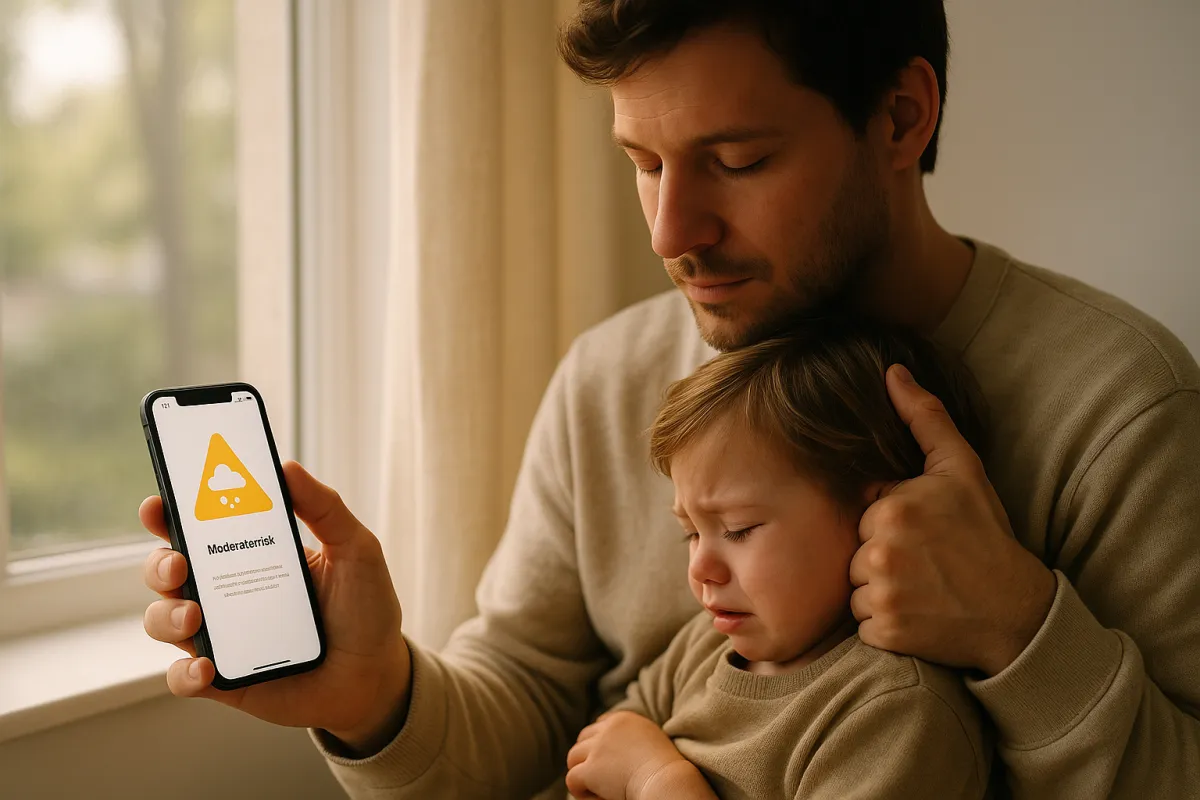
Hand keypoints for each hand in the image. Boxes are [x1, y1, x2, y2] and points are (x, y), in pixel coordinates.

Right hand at [140, 461, 410, 751]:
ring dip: (168, 616)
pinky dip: (185, 674)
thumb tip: (287, 467)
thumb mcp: (355, 549)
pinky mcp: (223, 679)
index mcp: (251, 553)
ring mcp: (221, 635)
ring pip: (163, 620)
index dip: (169, 512)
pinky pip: (183, 677)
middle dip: (160, 563)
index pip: (198, 526)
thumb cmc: (365, 607)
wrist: (376, 674)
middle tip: (180, 564)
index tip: (158, 503)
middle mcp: (227, 591)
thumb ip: (324, 508)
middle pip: (167, 570)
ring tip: (196, 617)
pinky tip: (207, 668)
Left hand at [565, 711, 692, 799]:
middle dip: (586, 757)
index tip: (606, 761)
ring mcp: (598, 747)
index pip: (599, 726)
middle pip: (582, 739)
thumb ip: (632, 737)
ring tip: (599, 790)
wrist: (667, 781)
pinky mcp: (591, 768)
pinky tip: (599, 798)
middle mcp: (608, 728)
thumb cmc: (666, 769)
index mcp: (623, 719)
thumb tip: (614, 753)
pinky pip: (572, 779)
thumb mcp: (651, 740)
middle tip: (598, 777)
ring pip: (573, 758)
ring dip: (582, 774)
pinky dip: (582, 792)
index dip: (598, 745)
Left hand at [849, 365, 1056, 675]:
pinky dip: (883, 625)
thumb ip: (925, 419)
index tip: (925, 535)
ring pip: (854, 588)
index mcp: (894, 508)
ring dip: (879, 592)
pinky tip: (918, 615)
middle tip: (926, 565)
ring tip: (922, 589)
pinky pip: (861, 624)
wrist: (1017, 613)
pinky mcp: (884, 632)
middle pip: (854, 552)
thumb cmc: (987, 537)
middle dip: (882, 558)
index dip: (890, 524)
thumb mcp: (962, 471)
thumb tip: (893, 372)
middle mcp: (882, 551)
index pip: (864, 514)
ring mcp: (882, 594)